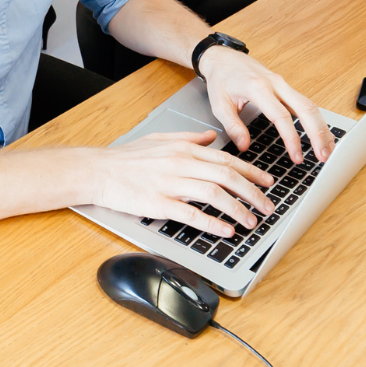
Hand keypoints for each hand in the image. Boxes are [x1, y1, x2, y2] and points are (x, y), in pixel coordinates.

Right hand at [86, 131, 276, 237]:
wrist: (98, 170)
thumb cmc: (126, 158)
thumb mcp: (160, 139)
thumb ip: (190, 137)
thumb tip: (212, 137)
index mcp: (183, 148)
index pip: (226, 159)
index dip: (251, 171)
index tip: (267, 182)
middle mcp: (180, 163)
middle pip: (226, 176)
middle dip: (252, 192)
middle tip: (267, 205)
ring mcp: (170, 183)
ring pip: (214, 194)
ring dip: (238, 209)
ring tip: (252, 220)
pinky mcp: (159, 203)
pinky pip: (192, 214)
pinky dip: (213, 222)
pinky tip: (226, 230)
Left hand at [198, 48, 334, 166]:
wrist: (223, 57)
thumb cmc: (221, 78)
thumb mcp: (219, 104)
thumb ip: (232, 126)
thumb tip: (245, 146)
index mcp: (258, 87)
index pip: (281, 116)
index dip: (292, 138)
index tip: (297, 156)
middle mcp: (275, 83)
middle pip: (306, 108)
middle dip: (318, 133)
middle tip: (323, 156)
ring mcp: (283, 83)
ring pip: (310, 105)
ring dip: (321, 128)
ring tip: (327, 150)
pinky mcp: (285, 86)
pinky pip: (305, 103)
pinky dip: (316, 120)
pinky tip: (321, 134)